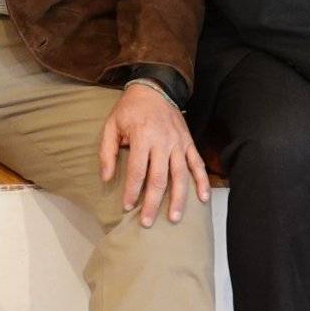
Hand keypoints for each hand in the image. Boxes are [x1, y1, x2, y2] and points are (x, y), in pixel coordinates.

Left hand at [97, 82, 210, 225]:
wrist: (154, 88)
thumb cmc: (130, 109)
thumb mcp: (111, 125)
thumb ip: (107, 152)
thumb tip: (107, 178)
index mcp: (143, 137)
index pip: (138, 171)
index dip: (132, 191)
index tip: (127, 207)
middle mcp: (163, 142)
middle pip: (159, 178)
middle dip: (152, 202)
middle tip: (147, 222)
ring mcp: (178, 143)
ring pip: (181, 175)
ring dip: (178, 198)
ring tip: (173, 218)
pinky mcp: (188, 142)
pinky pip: (197, 164)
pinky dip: (202, 181)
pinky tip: (203, 198)